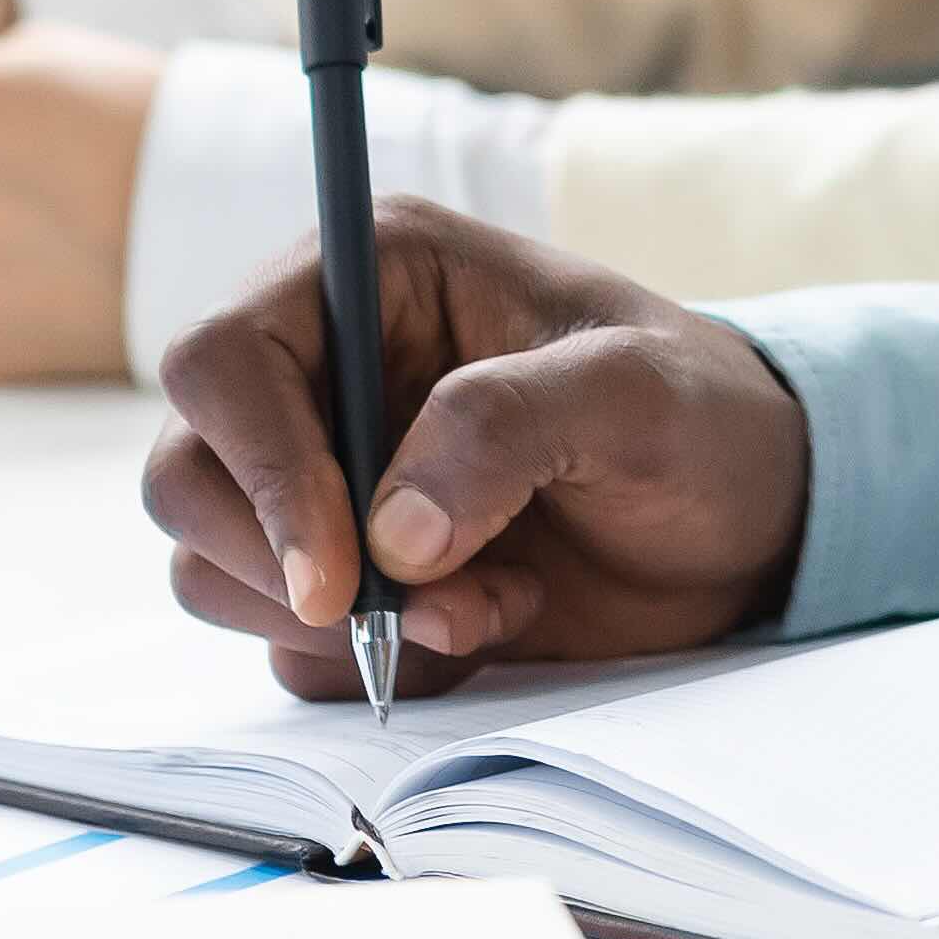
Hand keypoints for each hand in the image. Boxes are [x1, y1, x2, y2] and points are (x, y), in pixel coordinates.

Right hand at [149, 203, 809, 692]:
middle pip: (187, 478)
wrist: (750, 520)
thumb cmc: (705, 420)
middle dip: (289, 566)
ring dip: (344, 625)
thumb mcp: (640, 397)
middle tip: (421, 609)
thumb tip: (391, 532)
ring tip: (487, 604)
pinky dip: (371, 663)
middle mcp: (321, 370)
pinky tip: (482, 624)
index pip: (222, 359)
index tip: (342, 571)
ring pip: (216, 569)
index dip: (259, 468)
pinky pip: (285, 644)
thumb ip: (512, 428)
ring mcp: (321, 478)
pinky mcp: (344, 573)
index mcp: (371, 275)